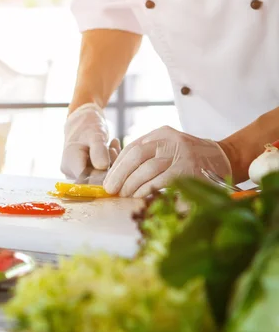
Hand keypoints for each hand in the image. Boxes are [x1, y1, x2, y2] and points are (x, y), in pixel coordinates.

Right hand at [61, 103, 119, 178]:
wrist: (81, 121)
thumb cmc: (87, 125)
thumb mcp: (95, 134)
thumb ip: (98, 150)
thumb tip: (102, 167)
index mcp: (70, 163)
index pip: (88, 180)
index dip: (104, 175)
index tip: (113, 158)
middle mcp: (70, 172)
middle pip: (94, 180)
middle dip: (109, 167)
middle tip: (113, 149)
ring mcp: (76, 174)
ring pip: (98, 177)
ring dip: (110, 163)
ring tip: (112, 146)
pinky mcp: (83, 173)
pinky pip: (98, 173)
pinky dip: (108, 163)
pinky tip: (111, 149)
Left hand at [103, 126, 231, 197]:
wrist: (224, 158)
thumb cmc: (189, 158)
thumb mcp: (167, 148)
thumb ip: (146, 157)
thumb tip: (117, 176)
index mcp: (161, 134)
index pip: (132, 148)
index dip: (117, 166)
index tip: (108, 181)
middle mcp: (170, 140)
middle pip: (137, 156)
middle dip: (120, 175)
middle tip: (112, 190)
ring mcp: (181, 154)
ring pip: (148, 168)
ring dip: (132, 185)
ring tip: (124, 195)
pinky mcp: (190, 170)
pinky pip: (163, 180)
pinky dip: (148, 190)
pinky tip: (140, 197)